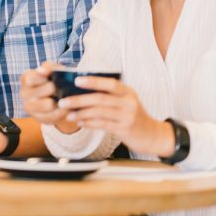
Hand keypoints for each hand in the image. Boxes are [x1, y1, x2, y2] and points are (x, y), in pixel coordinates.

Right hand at [20, 61, 75, 131]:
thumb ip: (49, 66)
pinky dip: (61, 111)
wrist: (53, 98)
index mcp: (26, 78)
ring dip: (60, 101)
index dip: (42, 75)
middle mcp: (24, 93)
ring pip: (49, 104)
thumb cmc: (52, 79)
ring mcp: (29, 107)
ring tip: (65, 98)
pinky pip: (53, 115)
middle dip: (57, 88)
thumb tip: (44, 70)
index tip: (50, 74)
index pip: (32, 78)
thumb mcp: (51, 70)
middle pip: (47, 89)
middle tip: (62, 87)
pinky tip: (64, 107)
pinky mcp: (37, 118)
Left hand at [56, 75, 172, 157]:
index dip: (93, 81)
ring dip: (81, 114)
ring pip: (99, 113)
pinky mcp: (125, 129)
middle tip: (63, 101)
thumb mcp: (126, 100)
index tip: (76, 80)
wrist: (152, 135)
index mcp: (127, 91)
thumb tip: (80, 90)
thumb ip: (109, 95)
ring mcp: (127, 116)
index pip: (110, 83)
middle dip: (79, 100)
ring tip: (69, 115)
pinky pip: (102, 125)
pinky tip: (80, 123)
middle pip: (100, 99)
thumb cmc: (133, 115)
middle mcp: (129, 102)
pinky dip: (89, 123)